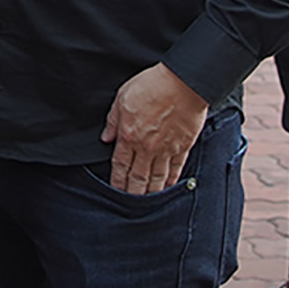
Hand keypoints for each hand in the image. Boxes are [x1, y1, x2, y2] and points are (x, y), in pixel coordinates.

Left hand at [99, 63, 207, 193]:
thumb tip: (106, 138)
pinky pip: (175, 170)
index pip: (120, 165)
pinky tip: (167, 189)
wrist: (182, 83)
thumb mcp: (122, 98)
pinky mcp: (183, 147)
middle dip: (132, 192)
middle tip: (128, 204)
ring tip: (146, 202)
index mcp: (129, 135)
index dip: (117, 180)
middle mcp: (146, 147)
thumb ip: (113, 121)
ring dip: (150, 192)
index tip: (114, 190)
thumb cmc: (151, 86)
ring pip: (156, 178)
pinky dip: (170, 182)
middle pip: (137, 177)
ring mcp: (166, 149)